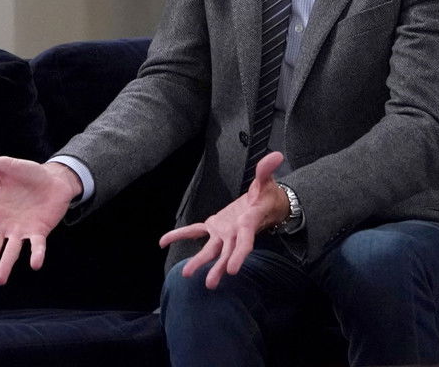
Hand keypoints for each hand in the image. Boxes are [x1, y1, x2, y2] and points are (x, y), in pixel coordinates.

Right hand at [0, 146, 81, 288]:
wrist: (52, 178)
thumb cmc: (26, 174)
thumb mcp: (3, 166)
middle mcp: (4, 226)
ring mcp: (21, 231)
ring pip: (11, 252)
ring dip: (5, 266)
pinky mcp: (39, 231)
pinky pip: (37, 245)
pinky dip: (36, 254)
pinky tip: (35, 264)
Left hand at [158, 151, 289, 288]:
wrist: (266, 206)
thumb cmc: (267, 195)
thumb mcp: (267, 182)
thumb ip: (266, 170)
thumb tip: (275, 156)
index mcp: (248, 223)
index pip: (244, 242)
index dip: (238, 256)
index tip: (233, 270)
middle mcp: (235, 233)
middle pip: (227, 253)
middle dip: (219, 267)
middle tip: (209, 283)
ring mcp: (224, 233)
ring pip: (213, 250)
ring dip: (201, 262)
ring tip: (188, 275)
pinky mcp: (215, 228)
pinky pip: (195, 232)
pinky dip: (179, 235)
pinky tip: (162, 241)